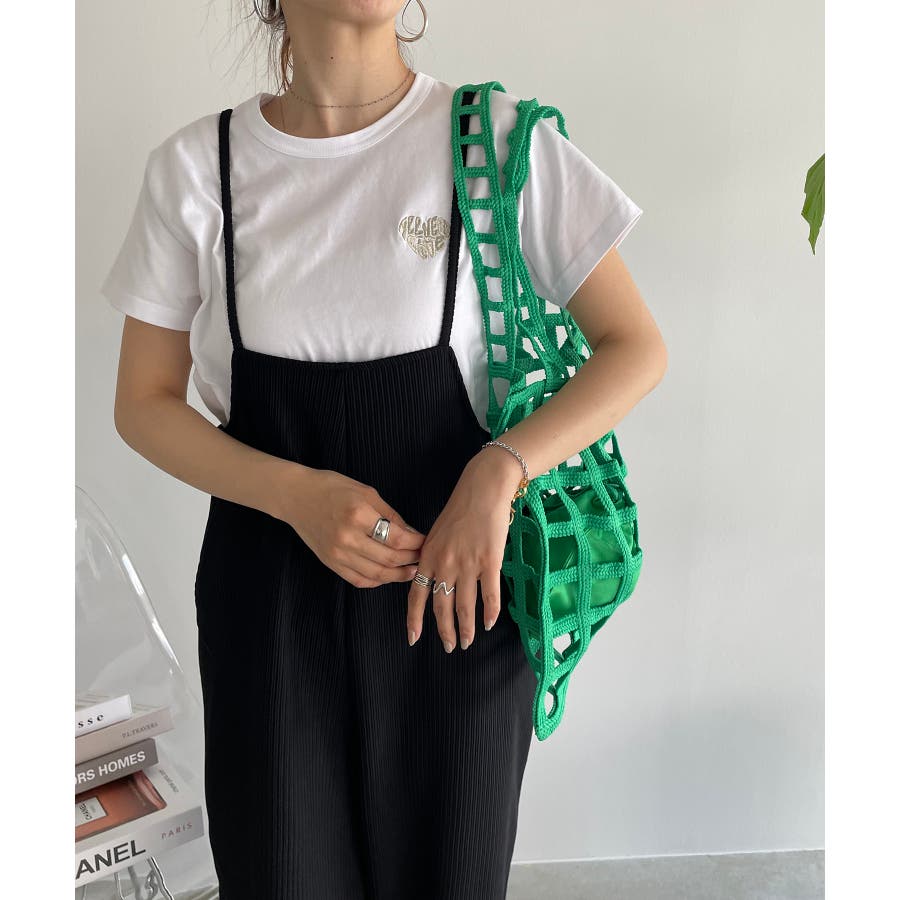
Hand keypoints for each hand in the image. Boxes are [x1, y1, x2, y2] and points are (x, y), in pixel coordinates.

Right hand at [278, 466, 424, 587]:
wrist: (296, 497)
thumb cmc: (331, 488)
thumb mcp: (366, 492)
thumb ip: (390, 515)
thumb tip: (412, 534)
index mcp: (358, 515)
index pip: (397, 538)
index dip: (416, 543)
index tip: (425, 541)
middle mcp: (347, 538)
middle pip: (390, 559)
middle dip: (412, 560)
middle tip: (424, 558)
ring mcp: (337, 554)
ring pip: (377, 574)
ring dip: (398, 575)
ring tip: (412, 570)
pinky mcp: (330, 563)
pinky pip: (359, 580)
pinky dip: (377, 581)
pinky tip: (389, 575)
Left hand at [406, 447, 523, 651]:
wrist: (482, 491)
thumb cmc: (459, 509)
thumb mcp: (435, 533)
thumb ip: (431, 558)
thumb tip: (427, 580)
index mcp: (428, 557)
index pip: (416, 595)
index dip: (414, 619)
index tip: (413, 638)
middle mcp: (445, 564)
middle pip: (441, 606)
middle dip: (444, 631)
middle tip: (449, 647)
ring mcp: (468, 564)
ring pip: (464, 606)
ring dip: (467, 628)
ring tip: (468, 642)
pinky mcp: (490, 562)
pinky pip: (489, 594)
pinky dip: (490, 612)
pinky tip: (490, 623)